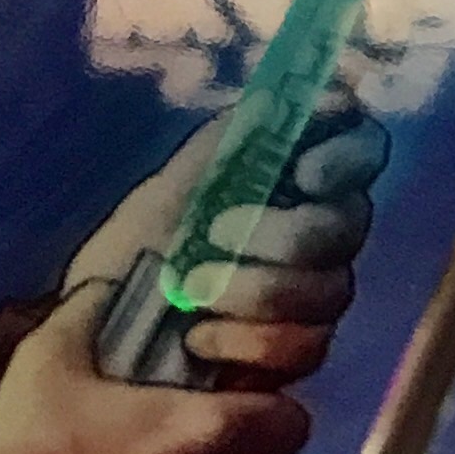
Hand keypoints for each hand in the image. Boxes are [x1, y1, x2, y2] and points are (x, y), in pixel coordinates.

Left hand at [64, 91, 387, 383]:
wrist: (95, 337)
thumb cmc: (135, 249)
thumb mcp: (173, 185)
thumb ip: (230, 143)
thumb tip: (278, 95)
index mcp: (292, 180)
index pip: (359, 149)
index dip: (346, 155)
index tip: (303, 171)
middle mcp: (317, 235)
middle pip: (349, 224)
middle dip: (284, 234)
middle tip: (215, 233)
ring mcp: (310, 300)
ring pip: (330, 290)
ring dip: (259, 290)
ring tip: (192, 291)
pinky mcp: (294, 358)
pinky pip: (305, 347)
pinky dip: (248, 342)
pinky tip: (199, 340)